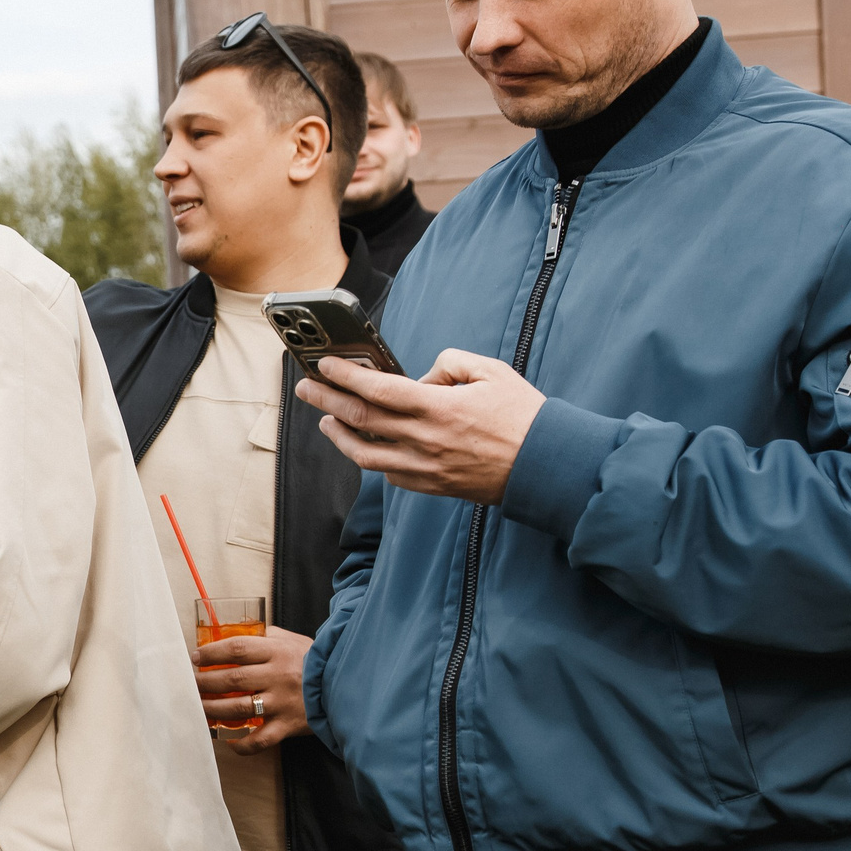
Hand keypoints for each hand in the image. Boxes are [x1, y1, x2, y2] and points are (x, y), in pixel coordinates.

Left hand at [193, 625, 312, 754]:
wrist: (348, 684)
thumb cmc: (316, 661)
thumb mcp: (293, 640)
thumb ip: (267, 636)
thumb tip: (239, 632)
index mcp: (278, 652)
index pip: (237, 649)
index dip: (212, 653)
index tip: (196, 658)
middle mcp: (278, 676)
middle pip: (233, 680)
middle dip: (206, 682)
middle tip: (191, 684)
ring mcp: (283, 702)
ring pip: (240, 708)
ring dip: (214, 710)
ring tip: (199, 708)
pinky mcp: (289, 725)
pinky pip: (261, 739)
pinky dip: (243, 744)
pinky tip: (229, 742)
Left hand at [295, 351, 545, 503]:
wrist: (546, 467)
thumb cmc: (524, 417)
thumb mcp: (492, 372)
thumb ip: (450, 364)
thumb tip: (422, 376)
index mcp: (438, 408)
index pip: (377, 389)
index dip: (345, 376)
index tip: (324, 364)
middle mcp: (425, 439)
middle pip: (360, 419)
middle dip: (326, 400)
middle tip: (305, 388)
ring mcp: (425, 467)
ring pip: (364, 454)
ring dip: (338, 435)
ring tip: (326, 420)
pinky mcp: (431, 486)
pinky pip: (388, 473)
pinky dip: (370, 458)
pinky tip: (364, 445)